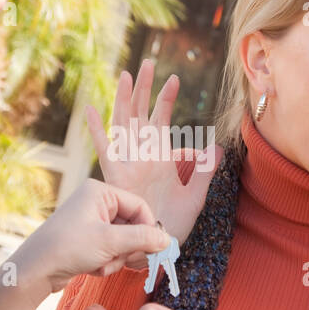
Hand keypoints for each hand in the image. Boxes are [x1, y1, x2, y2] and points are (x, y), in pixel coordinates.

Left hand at [18, 179, 171, 293]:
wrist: (35, 270)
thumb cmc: (68, 247)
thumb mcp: (111, 242)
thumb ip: (143, 238)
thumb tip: (167, 240)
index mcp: (100, 192)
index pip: (140, 206)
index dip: (149, 228)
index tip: (155, 249)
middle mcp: (96, 202)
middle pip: (132, 225)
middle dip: (127, 248)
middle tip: (121, 259)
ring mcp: (90, 222)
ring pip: (122, 242)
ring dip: (116, 258)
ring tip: (100, 265)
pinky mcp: (86, 240)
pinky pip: (110, 250)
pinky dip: (106, 262)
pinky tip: (92, 268)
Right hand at [86, 59, 222, 246]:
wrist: (157, 248)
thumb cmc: (175, 225)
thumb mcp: (195, 196)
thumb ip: (203, 170)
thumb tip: (217, 145)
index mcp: (160, 156)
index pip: (162, 119)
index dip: (166, 98)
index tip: (175, 77)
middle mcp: (142, 155)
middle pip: (140, 113)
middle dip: (144, 88)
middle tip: (149, 61)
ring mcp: (127, 163)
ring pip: (123, 124)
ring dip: (124, 100)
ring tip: (126, 75)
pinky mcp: (116, 176)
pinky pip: (105, 149)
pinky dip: (97, 129)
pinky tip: (91, 109)